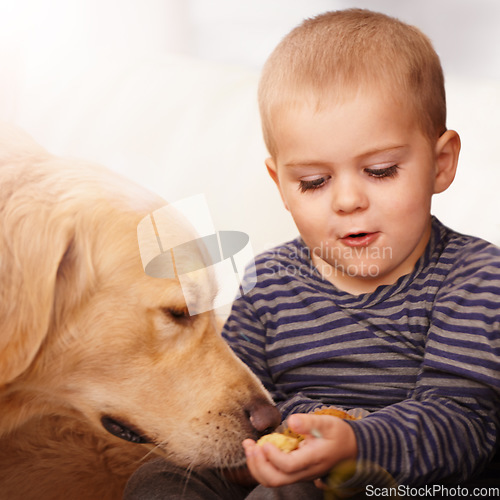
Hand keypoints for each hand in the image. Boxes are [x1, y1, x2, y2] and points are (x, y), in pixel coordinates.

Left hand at [242, 413, 357, 487]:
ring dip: (256, 466)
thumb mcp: (327, 423)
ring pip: (273, 481)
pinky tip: (256, 448)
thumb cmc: (339, 434)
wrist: (350, 449)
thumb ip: (309, 422)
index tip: (264, 442)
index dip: (273, 457)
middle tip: (249, 445)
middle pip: (276, 480)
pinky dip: (261, 465)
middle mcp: (305, 472)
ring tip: (249, 446)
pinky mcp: (295, 472)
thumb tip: (291, 421)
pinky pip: (274, 475)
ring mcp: (299, 474)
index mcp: (313, 459)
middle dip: (258, 464)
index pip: (289, 466)